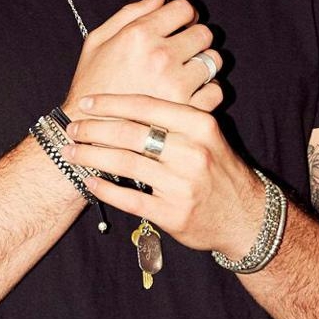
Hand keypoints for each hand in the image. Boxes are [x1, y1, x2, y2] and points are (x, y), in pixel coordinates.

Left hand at [62, 93, 268, 256]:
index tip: (86, 102)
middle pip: (131, 133)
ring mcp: (182, 185)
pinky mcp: (173, 214)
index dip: (111, 102)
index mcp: (200, 125)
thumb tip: (126, 101)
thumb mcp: (207, 136)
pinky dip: (105, 189)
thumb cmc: (219, 170)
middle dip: (94, 129)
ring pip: (126, 164)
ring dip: (92, 157)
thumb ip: (175, 119)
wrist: (246, 217)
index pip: (147, 106)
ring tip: (72, 152)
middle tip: (72, 128)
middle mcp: (192, 153)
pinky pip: (130, 199)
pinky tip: (89, 181)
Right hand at [63, 0, 223, 114]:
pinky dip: (209, 91)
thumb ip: (131, 13)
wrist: (84, 128)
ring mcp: (175, 84)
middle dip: (196, 38)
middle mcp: (160, 56)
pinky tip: (192, 93)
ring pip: (214, 61)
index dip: (185, 14)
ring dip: (204, 64)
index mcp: (139, 35)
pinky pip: (216, 91)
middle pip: (204, 33)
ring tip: (186, 73)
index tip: (182, 24)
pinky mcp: (185, 110)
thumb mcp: (97, 41)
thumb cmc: (90, 84)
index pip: (184, 8)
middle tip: (184, 50)